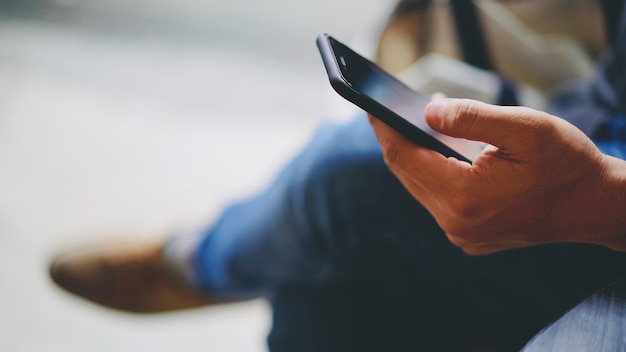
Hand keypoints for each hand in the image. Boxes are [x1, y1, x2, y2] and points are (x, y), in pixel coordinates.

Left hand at [369, 98, 625, 254]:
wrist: (596, 207)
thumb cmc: (567, 164)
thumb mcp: (525, 128)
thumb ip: (472, 117)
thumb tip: (427, 112)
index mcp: (464, 198)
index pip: (403, 157)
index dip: (384, 129)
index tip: (369, 106)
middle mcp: (455, 223)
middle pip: (407, 173)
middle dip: (397, 138)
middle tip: (389, 108)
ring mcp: (461, 235)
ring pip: (420, 187)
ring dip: (417, 155)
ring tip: (417, 123)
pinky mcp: (468, 237)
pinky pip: (437, 200)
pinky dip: (434, 173)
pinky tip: (440, 150)